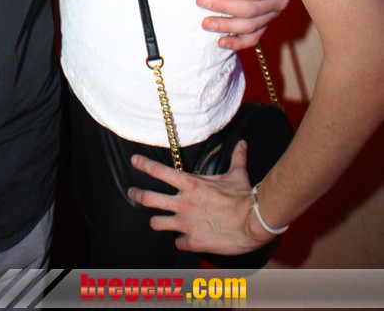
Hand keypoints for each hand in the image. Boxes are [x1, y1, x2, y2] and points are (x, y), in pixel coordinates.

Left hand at [128, 141, 270, 254]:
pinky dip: (181, 241)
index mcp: (190, 184)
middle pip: (149, 198)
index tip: (134, 161)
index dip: (144, 165)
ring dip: (157, 222)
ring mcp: (186, 224)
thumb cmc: (244, 197)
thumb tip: (242, 143)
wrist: (253, 223)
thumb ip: (236, 158)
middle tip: (132, 193)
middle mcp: (183, 203)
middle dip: (137, 195)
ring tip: (156, 222)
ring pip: (157, 223)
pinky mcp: (193, 242)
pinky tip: (184, 241)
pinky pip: (178, 242)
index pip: (159, 171)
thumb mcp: (237, 174)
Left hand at [197, 0, 294, 49]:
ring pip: (250, 26)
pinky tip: (221, 43)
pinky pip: (254, 37)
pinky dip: (238, 42)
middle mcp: (280, 1)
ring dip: (226, 26)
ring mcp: (272, 14)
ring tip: (205, 23)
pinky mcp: (265, 21)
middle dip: (223, 6)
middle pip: (251, 10)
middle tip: (200, 0)